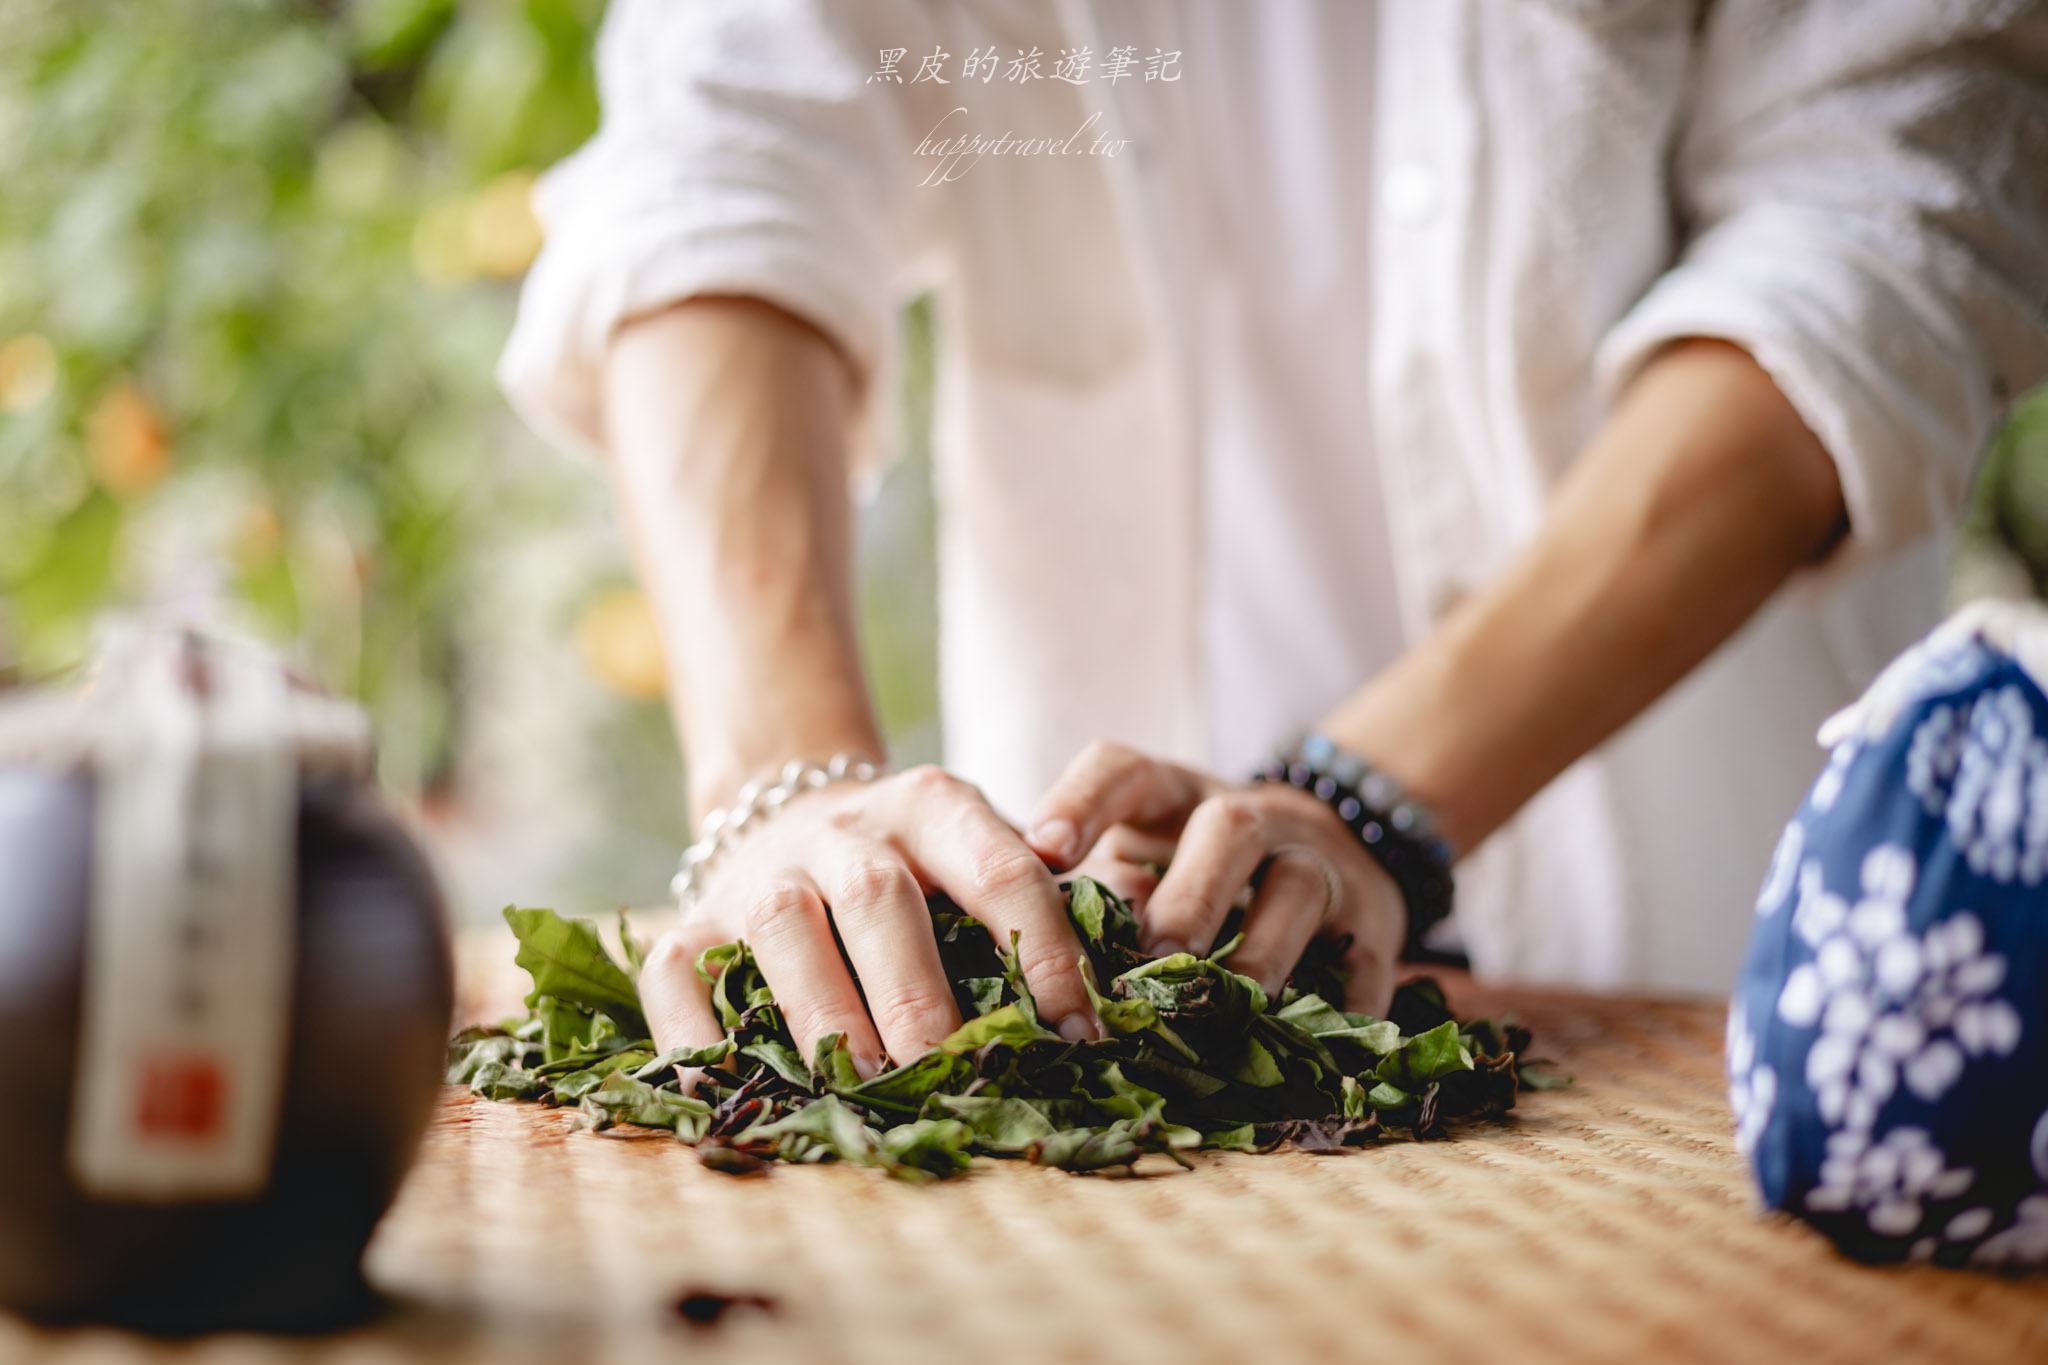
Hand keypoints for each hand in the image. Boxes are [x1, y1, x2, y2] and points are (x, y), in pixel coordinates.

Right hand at [638, 765, 1098, 1083]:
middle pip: (879, 897)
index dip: (1044, 946)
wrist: (785, 806)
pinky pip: (679, 971)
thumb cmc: (919, 866)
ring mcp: (761, 873)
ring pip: (783, 927)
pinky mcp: (690, 919)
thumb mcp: (977, 856)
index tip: (1079, 1029)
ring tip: (859, 1082)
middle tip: (952, 1067)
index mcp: (932, 805)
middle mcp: (845, 830)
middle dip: (917, 990)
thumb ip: (1039, 909)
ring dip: (822, 1009)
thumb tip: (1125, 1006)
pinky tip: (731, 1082)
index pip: (1001, 865)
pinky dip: (695, 1028)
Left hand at [1026, 742, 1404, 1012]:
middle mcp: (1256, 818)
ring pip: (1298, 890)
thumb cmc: (1203, 873)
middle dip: (1189, 895)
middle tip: (1151, 957)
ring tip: (1222, 1006)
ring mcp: (1323, 869)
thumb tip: (1037, 958)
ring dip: (1258, 951)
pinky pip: (1362, 967)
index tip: (1043, 850)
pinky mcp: (1373, 930)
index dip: (1084, 800)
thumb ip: (1104, 897)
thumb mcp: (1149, 863)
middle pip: (1229, 828)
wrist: (1343, 863)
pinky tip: (1304, 1052)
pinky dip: (1336, 1009)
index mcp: (1178, 796)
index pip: (1128, 770)